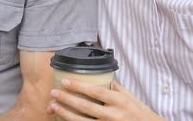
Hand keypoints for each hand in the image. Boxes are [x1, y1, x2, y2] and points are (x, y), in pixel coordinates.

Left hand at [47, 79, 163, 120]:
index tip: (65, 81)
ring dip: (64, 113)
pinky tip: (63, 120)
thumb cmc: (140, 113)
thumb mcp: (130, 97)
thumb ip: (116, 88)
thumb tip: (101, 76)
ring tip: (52, 106)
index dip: (79, 86)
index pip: (96, 92)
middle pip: (85, 107)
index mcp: (120, 101)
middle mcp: (113, 115)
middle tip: (53, 92)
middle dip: (66, 99)